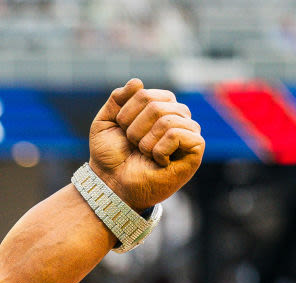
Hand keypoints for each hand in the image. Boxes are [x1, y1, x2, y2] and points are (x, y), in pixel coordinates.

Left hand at [88, 78, 204, 209]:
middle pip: (155, 105)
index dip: (125, 115)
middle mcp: (177, 114)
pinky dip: (159, 149)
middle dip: (134, 129)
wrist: (112, 183)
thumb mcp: (105, 123)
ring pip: (166, 119)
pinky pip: (177, 134)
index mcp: (159, 104)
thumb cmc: (111, 155)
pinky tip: (158, 161)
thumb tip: (137, 82)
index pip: (144, 94)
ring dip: (145, 141)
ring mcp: (188, 130)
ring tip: (144, 154)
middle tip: (133, 146)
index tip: (122, 132)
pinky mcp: (195, 148)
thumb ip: (117, 99)